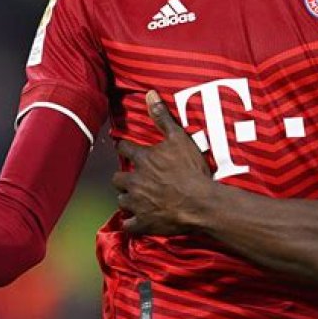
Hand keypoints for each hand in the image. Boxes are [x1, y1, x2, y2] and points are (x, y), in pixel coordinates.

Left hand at [113, 90, 212, 234]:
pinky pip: (129, 225)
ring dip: (127, 198)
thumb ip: (162, 116)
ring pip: (121, 200)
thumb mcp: (179, 137)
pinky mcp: (143, 223)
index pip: (124, 149)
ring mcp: (137, 203)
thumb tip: (149, 93)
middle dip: (123, 177)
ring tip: (135, 197)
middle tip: (132, 177)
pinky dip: (132, 223)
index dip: (125, 148)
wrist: (199, 202)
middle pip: (117, 178)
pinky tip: (137, 221)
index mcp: (142, 159)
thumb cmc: (190, 169)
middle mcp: (134, 180)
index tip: (125, 148)